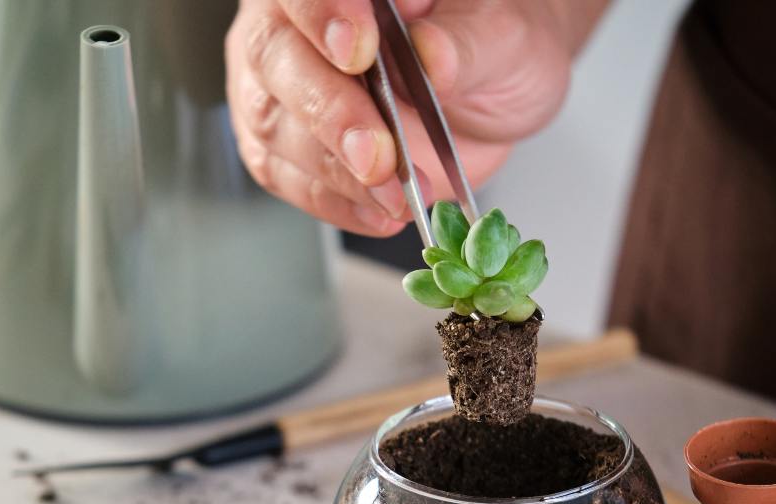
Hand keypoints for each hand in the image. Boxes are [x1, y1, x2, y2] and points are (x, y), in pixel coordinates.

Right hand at [225, 0, 595, 234]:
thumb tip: (430, 53)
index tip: (359, 50)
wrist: (490, 96)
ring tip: (395, 198)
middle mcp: (293, 25)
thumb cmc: (487, 47)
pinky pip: (290, 179)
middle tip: (376, 154)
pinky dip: (336, 203)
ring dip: (336, 173)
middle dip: (329, 114)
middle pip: (275, 59)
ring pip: (275, 127)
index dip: (323, 15)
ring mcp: (281, 87)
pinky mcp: (285, 147)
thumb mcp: (500, 36)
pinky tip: (378, 212)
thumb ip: (464, 42)